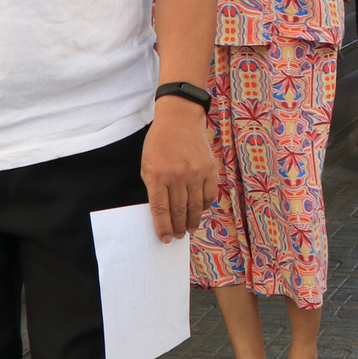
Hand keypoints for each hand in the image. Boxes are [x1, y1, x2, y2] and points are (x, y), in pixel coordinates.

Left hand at [142, 98, 217, 240]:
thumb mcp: (148, 164)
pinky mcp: (210, 170)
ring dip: (192, 221)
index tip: (164, 238)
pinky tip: (199, 211)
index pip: (160, 210)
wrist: (180, 120)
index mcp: (157, 176)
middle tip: (177, 236)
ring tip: (189, 229)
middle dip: (177, 227)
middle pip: (178, 211)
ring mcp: (196, 173)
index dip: (162, 227)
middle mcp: (177, 176)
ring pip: (195, 206)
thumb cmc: (159, 143)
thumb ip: (154, 188)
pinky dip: (205, 206)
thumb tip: (163, 212)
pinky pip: (209, 195)